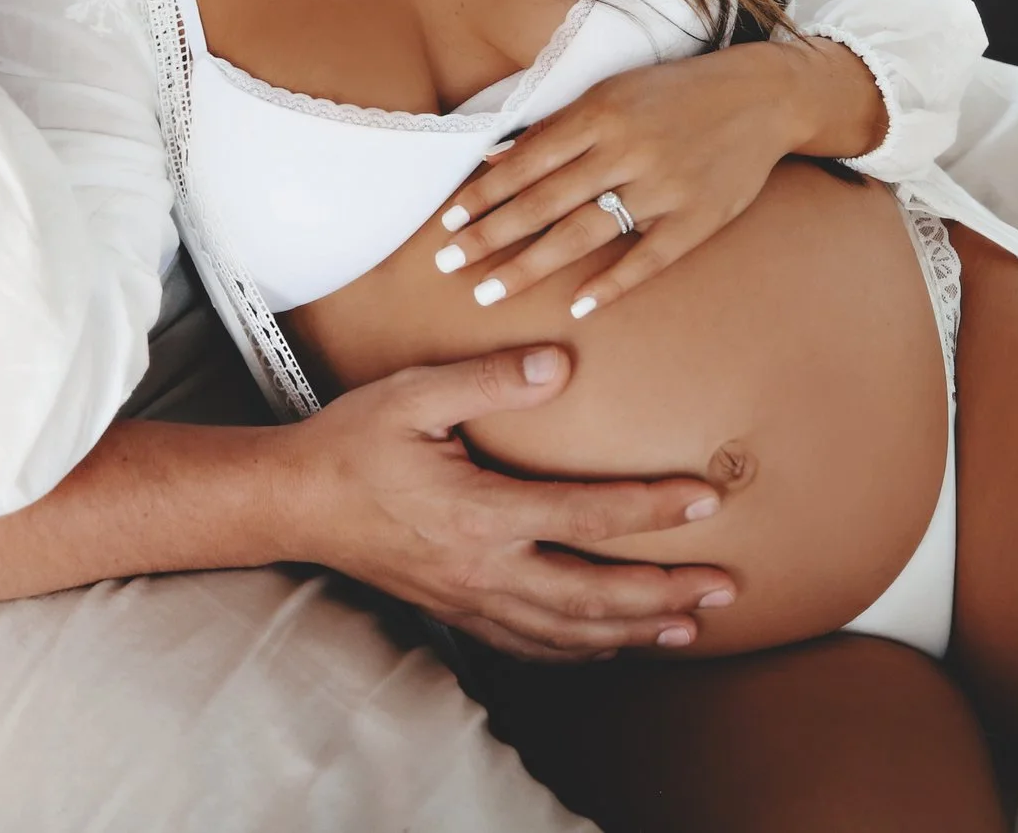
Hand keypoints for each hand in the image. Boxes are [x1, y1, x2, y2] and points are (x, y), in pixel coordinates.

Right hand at [284, 344, 734, 659]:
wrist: (292, 502)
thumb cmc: (351, 443)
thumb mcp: (414, 393)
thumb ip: (490, 379)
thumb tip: (560, 366)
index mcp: (479, 513)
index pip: (586, 518)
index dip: (651, 509)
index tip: (705, 500)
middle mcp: (482, 569)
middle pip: (594, 596)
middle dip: (666, 595)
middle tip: (725, 589)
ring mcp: (470, 599)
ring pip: (568, 632)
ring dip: (635, 631)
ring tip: (690, 627)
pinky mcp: (457, 611)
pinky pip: (530, 645)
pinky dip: (581, 650)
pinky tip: (611, 644)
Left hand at [435, 41, 883, 316]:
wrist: (764, 95)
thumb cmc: (676, 92)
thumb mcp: (613, 92)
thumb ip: (558, 127)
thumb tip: (495, 156)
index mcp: (601, 112)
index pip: (527, 160)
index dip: (485, 194)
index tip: (448, 222)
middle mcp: (627, 149)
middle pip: (544, 202)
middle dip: (490, 237)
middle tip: (447, 267)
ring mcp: (664, 187)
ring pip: (584, 234)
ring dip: (530, 266)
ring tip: (487, 293)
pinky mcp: (698, 218)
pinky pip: (647, 258)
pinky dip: (611, 284)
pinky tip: (575, 306)